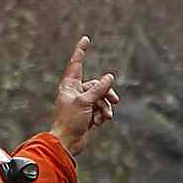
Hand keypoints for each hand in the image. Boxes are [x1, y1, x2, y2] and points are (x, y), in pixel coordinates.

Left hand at [48, 36, 120, 150]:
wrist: (67, 142)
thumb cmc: (70, 121)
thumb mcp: (85, 102)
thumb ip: (98, 88)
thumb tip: (109, 77)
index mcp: (69, 86)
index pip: (76, 64)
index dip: (81, 51)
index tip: (86, 39)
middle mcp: (75, 92)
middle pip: (97, 85)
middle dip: (106, 94)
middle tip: (115, 100)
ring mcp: (82, 103)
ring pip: (101, 98)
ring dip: (105, 108)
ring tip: (104, 117)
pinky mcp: (87, 114)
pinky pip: (100, 109)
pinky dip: (102, 115)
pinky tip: (98, 123)